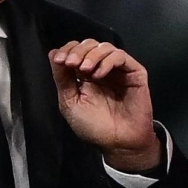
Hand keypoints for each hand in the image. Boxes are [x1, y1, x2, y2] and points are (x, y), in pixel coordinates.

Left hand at [49, 39, 160, 170]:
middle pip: (89, 44)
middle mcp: (102, 68)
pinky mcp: (134, 72)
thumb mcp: (70, 102)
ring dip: (92, 54)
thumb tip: (53, 52)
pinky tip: (99, 75)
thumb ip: (62, 78)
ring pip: (105, 46)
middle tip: (71, 63)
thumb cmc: (94, 126)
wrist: (118, 143)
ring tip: (85, 69)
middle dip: (78, 51)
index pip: (76, 50)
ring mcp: (118, 69)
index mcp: (85, 74)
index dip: (67, 50)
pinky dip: (108, 61)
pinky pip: (121, 56)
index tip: (60, 60)